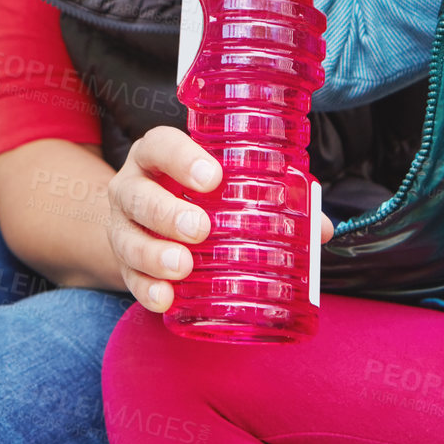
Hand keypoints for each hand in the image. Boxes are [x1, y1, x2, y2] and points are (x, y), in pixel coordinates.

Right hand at [106, 126, 332, 311]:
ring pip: (128, 237)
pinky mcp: (122, 262)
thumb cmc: (194, 196)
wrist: (144, 221)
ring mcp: (122, 225)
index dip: (182, 158)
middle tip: (200, 228)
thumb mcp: (221, 186)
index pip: (161, 145)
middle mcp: (132, 186)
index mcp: (158, 157)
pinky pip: (128, 276)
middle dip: (167, 212)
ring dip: (154, 253)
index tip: (213, 176)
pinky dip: (146, 289)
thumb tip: (321, 227)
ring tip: (183, 267)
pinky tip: (166, 298)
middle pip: (138, 194)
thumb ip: (270, 200)